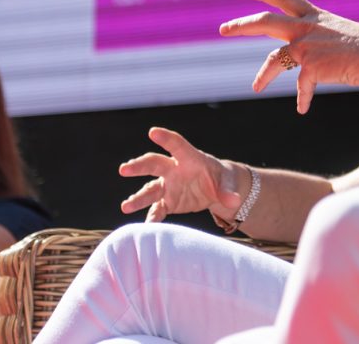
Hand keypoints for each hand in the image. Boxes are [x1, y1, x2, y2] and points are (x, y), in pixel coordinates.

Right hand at [119, 127, 242, 222]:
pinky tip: (146, 228)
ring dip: (138, 198)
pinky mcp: (168, 202)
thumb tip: (234, 201)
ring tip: (125, 207)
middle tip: (124, 169)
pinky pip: (158, 209)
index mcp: (190, 158)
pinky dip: (153, 218)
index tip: (153, 131)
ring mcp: (168, 186)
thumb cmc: (221, 179)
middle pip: (153, 164)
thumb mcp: (227, 183)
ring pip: (150, 190)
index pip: (177, 145)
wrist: (216, 190)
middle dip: (139, 166)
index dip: (166, 138)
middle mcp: (174, 169)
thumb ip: (228, 192)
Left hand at [219, 0, 358, 113]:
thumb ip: (324, 38)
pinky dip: (304, 99)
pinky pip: (302, 87)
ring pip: (273, 60)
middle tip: (222, 29)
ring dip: (263, 76)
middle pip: (265, 21)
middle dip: (242, 25)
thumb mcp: (343, 34)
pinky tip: (303, 109)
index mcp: (315, 16)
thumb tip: (318, 52)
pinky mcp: (310, 65)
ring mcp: (306, 46)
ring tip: (256, 87)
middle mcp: (306, 27)